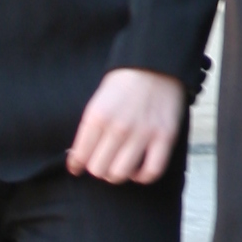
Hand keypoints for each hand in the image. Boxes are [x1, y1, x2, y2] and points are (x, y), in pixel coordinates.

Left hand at [68, 66, 183, 184]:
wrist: (156, 64)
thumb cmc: (125, 83)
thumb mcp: (98, 100)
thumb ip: (90, 128)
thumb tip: (80, 155)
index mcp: (97, 116)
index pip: (80, 155)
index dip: (77, 165)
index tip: (77, 168)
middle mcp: (117, 128)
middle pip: (98, 169)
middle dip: (98, 168)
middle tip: (103, 162)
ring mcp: (142, 134)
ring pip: (121, 174)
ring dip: (118, 174)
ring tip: (120, 166)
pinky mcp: (164, 137)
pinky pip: (151, 171)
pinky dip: (142, 176)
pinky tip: (138, 169)